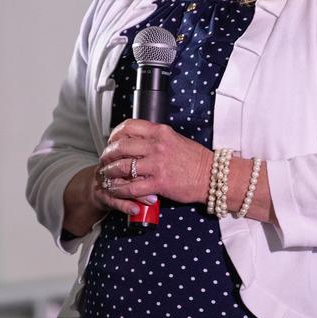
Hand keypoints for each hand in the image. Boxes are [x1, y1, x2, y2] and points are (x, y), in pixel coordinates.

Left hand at [95, 120, 212, 210]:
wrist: (212, 176)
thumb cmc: (195, 160)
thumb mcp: (175, 139)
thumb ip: (156, 138)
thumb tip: (137, 140)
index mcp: (160, 132)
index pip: (129, 126)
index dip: (114, 135)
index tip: (111, 142)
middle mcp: (157, 146)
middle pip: (121, 147)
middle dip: (107, 155)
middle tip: (104, 161)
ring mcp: (157, 165)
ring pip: (123, 167)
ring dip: (110, 173)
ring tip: (106, 176)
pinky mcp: (159, 183)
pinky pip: (132, 187)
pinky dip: (119, 189)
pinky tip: (116, 190)